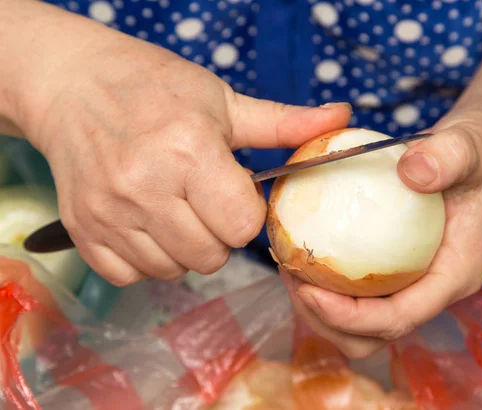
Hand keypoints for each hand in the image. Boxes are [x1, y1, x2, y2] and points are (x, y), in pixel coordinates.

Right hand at [13, 16, 350, 285]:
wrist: (73, 84)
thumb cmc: (152, 87)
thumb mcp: (222, 99)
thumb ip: (283, 122)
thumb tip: (342, 118)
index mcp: (190, 151)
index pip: (243, 225)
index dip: (248, 213)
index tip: (237, 193)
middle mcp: (146, 187)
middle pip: (211, 256)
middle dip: (219, 234)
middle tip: (206, 201)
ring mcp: (110, 214)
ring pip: (174, 270)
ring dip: (185, 248)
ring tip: (175, 208)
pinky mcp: (84, 230)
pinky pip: (132, 275)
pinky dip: (147, 258)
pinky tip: (147, 223)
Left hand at [281, 108, 481, 357]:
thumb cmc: (479, 154)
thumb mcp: (469, 145)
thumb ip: (447, 156)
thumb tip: (412, 171)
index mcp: (454, 275)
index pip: (399, 318)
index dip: (350, 317)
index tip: (308, 290)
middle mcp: (432, 290)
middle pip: (372, 336)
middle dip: (325, 320)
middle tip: (293, 276)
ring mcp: (413, 285)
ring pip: (358, 326)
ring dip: (318, 309)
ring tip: (291, 266)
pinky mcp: (397, 274)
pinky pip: (355, 295)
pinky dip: (324, 286)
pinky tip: (304, 251)